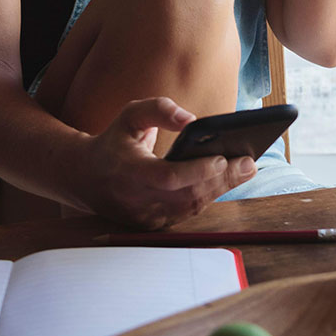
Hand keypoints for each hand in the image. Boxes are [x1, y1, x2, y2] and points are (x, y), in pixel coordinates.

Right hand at [79, 97, 256, 229]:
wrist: (86, 177)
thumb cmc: (114, 141)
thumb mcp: (130, 115)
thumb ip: (158, 110)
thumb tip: (190, 119)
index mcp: (130, 172)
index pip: (168, 177)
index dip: (196, 172)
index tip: (222, 158)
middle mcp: (139, 200)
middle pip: (188, 195)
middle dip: (222, 179)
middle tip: (249, 162)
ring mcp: (147, 217)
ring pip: (191, 207)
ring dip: (220, 189)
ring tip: (246, 168)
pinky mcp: (154, 225)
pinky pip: (187, 213)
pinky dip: (208, 196)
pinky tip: (227, 180)